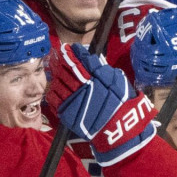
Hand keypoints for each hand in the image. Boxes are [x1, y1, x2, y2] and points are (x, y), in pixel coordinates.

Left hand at [48, 44, 156, 164]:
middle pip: (67, 70)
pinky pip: (55, 99)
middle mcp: (82, 87)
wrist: (119, 129)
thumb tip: (89, 59)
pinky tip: (54, 87)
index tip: (68, 48)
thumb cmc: (123, 104)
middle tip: (58, 55)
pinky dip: (53, 91)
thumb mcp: (118, 81)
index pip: (80, 61)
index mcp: (95, 77)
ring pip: (59, 82)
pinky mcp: (68, 113)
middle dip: (62, 61)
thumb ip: (103, 69)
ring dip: (56, 74)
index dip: (73, 53)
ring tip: (55, 69)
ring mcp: (73, 100)